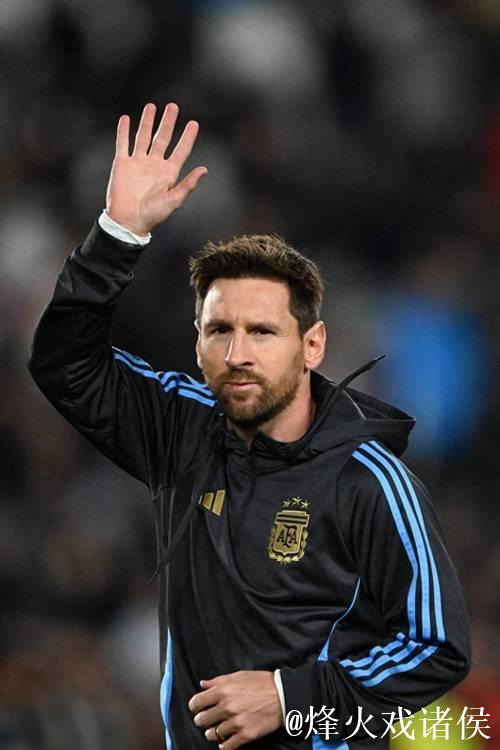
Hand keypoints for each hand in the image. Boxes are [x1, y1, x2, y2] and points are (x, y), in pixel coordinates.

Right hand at [105, 102, 206, 234]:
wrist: (128, 221)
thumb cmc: (153, 215)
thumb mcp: (174, 200)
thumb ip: (188, 184)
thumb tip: (204, 169)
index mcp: (168, 173)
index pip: (180, 151)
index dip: (187, 137)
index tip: (193, 124)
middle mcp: (154, 165)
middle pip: (163, 138)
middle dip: (168, 122)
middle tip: (173, 106)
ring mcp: (138, 163)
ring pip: (144, 136)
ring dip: (148, 122)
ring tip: (152, 106)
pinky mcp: (122, 164)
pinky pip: (123, 144)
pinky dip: (123, 131)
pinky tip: (126, 119)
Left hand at [188, 670, 282, 749]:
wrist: (283, 695)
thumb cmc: (261, 682)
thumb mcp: (239, 675)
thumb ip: (218, 681)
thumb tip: (203, 684)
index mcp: (223, 690)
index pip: (197, 702)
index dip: (195, 706)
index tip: (197, 708)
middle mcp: (227, 707)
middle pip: (201, 720)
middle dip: (202, 720)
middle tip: (207, 719)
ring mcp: (236, 722)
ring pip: (212, 734)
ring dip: (212, 733)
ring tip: (217, 730)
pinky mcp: (245, 735)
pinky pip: (226, 746)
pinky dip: (224, 745)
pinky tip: (226, 740)